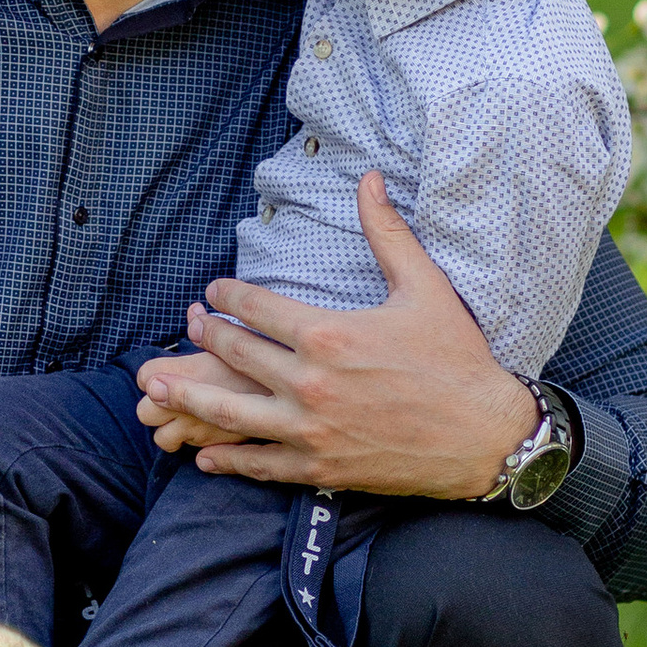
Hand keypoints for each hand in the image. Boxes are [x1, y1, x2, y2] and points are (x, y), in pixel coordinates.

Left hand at [135, 171, 535, 494]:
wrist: (485, 435)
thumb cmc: (457, 359)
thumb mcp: (424, 287)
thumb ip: (386, 232)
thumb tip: (368, 179)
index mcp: (328, 333)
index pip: (255, 307)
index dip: (225, 296)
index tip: (212, 292)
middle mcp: (308, 382)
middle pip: (235, 354)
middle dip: (205, 336)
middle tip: (188, 327)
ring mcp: (310, 429)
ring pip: (231, 412)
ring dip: (191, 399)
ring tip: (160, 390)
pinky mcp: (319, 467)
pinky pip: (260, 463)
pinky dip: (228, 458)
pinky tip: (206, 454)